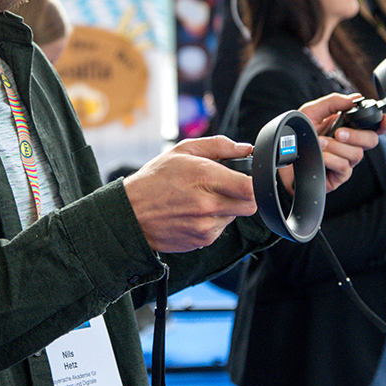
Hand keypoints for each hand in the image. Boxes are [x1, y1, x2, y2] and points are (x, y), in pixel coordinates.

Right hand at [124, 136, 256, 252]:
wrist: (130, 213)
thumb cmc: (154, 180)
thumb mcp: (182, 151)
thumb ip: (218, 146)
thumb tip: (244, 148)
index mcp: (204, 177)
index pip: (251, 187)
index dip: (255, 182)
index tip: (247, 177)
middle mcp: (208, 204)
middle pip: (250, 205)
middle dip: (244, 195)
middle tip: (227, 187)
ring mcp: (206, 225)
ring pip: (235, 217)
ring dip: (226, 208)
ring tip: (201, 199)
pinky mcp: (202, 240)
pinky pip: (220, 229)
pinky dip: (213, 221)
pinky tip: (194, 212)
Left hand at [280, 93, 383, 192]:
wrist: (281, 157)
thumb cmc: (297, 135)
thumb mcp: (310, 112)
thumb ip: (332, 102)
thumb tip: (354, 98)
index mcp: (346, 127)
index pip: (372, 126)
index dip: (382, 123)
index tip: (383, 119)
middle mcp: (349, 144)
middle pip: (371, 140)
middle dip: (357, 135)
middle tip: (338, 133)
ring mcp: (345, 161)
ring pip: (356, 154)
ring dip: (336, 147)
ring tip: (319, 142)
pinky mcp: (338, 176)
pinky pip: (344, 167)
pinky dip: (331, 158)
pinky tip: (320, 155)